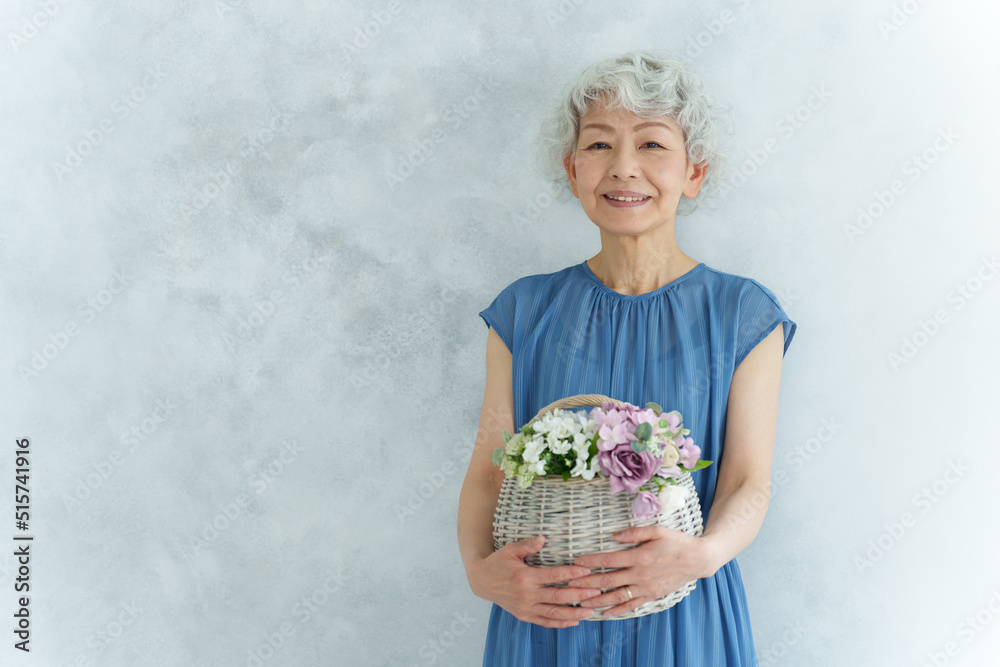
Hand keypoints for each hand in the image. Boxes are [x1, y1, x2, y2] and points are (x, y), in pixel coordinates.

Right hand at [468, 535, 603, 627]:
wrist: (482, 581)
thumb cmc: (498, 562)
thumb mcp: (510, 550)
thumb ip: (528, 545)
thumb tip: (543, 538)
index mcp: (524, 577)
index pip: (553, 576)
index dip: (571, 574)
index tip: (587, 571)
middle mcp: (526, 594)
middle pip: (558, 596)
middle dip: (579, 595)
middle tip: (596, 592)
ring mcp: (525, 607)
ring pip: (554, 612)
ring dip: (574, 613)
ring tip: (591, 610)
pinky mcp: (524, 616)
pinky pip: (545, 622)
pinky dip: (560, 623)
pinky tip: (574, 622)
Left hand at [567, 526, 717, 617]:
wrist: (698, 559)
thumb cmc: (676, 542)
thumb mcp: (657, 530)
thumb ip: (634, 532)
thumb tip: (614, 535)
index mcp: (639, 556)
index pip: (609, 559)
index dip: (591, 561)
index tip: (576, 562)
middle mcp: (640, 574)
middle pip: (608, 580)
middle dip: (587, 583)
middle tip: (570, 585)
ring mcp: (646, 587)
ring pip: (617, 595)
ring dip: (597, 599)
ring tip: (581, 602)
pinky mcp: (651, 595)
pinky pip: (631, 604)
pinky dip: (617, 610)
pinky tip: (605, 613)